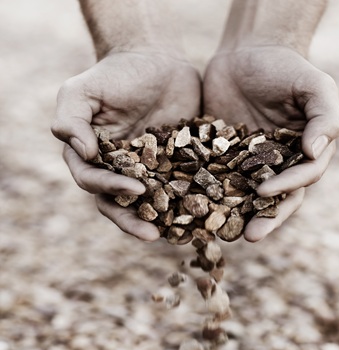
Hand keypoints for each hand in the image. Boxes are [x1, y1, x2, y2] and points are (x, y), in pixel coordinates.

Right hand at [52, 51, 200, 240]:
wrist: (156, 60)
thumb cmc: (115, 75)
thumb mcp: (82, 91)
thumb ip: (71, 120)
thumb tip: (83, 153)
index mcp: (93, 158)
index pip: (94, 182)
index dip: (111, 189)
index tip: (135, 190)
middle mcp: (119, 171)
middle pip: (120, 204)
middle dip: (134, 220)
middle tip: (153, 236)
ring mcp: (149, 171)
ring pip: (151, 203)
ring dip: (162, 220)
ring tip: (178, 236)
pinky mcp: (176, 166)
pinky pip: (180, 188)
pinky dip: (188, 202)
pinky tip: (202, 213)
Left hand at [203, 45, 338, 241]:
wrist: (244, 55)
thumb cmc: (284, 67)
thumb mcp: (313, 85)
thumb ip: (325, 117)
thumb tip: (314, 152)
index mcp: (304, 152)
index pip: (303, 177)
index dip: (287, 186)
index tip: (265, 192)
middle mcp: (278, 164)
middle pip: (277, 197)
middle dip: (266, 217)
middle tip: (251, 237)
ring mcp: (248, 164)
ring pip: (247, 195)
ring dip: (237, 215)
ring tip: (223, 234)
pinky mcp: (222, 158)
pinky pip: (218, 179)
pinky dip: (211, 194)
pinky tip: (198, 207)